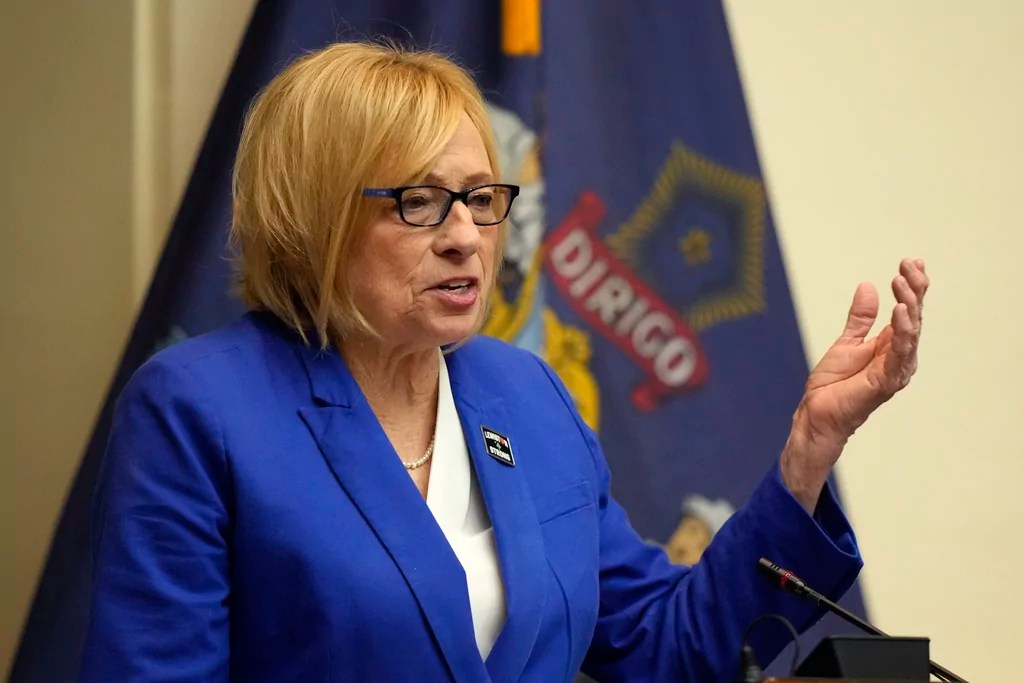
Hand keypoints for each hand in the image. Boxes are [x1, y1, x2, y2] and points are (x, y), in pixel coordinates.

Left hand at [781, 258, 928, 511]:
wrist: (817, 413)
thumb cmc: (833, 384)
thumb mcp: (847, 341)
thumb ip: (860, 317)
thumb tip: (868, 286)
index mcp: (891, 345)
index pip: (908, 310)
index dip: (912, 286)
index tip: (910, 261)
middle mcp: (900, 356)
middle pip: (914, 317)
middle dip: (915, 289)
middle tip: (910, 265)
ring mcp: (896, 369)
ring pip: (911, 331)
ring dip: (909, 304)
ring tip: (903, 281)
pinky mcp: (886, 380)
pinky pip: (900, 352)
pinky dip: (903, 331)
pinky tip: (900, 310)